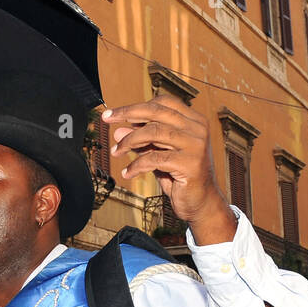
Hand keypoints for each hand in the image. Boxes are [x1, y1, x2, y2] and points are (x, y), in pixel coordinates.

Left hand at [104, 95, 233, 240]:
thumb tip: (118, 130)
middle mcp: (197, 129)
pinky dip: (137, 164)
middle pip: (157, 112)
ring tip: (116, 152)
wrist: (200, 203)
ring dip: (129, 141)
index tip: (114, 114)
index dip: (136, 106)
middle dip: (127, 113)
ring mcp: (196, 145)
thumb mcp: (157, 155)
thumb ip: (141, 142)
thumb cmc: (180, 177)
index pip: (163, 103)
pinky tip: (128, 173)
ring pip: (153, 132)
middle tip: (107, 120)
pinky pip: (154, 158)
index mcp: (194, 121)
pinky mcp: (190, 163)